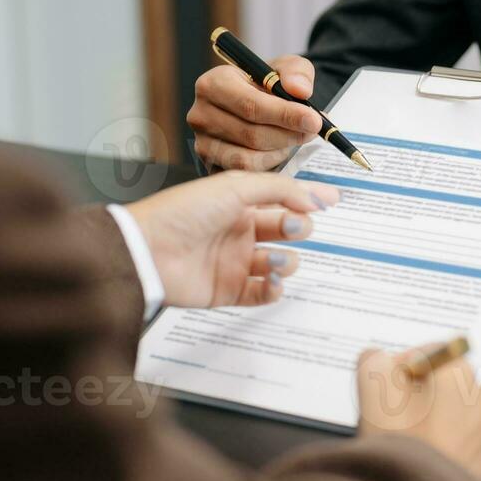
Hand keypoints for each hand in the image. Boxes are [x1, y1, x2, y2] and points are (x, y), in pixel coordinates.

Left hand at [125, 172, 339, 308]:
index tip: (333, 201)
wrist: (147, 251)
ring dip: (287, 261)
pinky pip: (264, 293)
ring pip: (281, 263)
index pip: (284, 198)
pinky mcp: (229, 290)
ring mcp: (236, 261)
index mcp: (240, 202)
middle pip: (287, 230)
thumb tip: (315, 198)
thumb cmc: (182, 212)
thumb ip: (280, 189)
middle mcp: (240, 230)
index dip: (309, 199)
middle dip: (299, 228)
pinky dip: (274, 289)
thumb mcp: (235, 186)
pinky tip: (270, 280)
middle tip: (293, 227)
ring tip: (274, 259)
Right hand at [188, 55, 324, 171]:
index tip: (314, 121)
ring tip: (294, 139)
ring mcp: (203, 143)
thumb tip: (300, 90)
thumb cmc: (266, 84)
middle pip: (251, 135)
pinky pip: (244, 174)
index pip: (250, 105)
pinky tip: (281, 153)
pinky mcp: (210, 165)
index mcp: (213, 84)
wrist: (253, 102)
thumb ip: (297, 72)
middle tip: (312, 131)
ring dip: (279, 152)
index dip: (285, 115)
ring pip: (248, 159)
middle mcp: (201, 114)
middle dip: (288, 135)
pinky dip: (268, 167)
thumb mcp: (285, 67)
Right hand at [354, 348, 480, 480]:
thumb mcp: (372, 386)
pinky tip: (420, 461)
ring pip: (451, 417)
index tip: (386, 388)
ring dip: (430, 424)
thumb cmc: (399, 444)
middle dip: (416, 396)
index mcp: (459, 374)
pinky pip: (460, 446)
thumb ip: (374, 360)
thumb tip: (380, 361)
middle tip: (390, 418)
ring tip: (404, 444)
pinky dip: (442, 449)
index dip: (399, 369)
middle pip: (440, 386)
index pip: (426, 355)